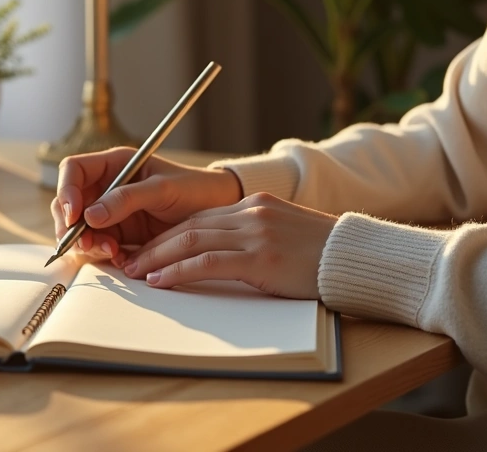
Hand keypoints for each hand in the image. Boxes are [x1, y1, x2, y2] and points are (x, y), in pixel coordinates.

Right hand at [51, 148, 243, 264]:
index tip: (73, 214)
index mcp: (113, 165)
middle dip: (71, 225)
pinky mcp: (120, 236)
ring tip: (109, 250)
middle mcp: (106, 188)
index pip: (73, 170)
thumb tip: (89, 216)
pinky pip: (99, 247)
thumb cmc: (194, 189)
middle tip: (84, 243)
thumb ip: (126, 199)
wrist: (218, 212)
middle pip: (68, 204)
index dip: (67, 191)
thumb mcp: (162, 189)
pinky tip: (121, 257)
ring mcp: (111, 213)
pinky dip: (104, 255)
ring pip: (80, 229)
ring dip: (87, 243)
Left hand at [122, 193, 336, 298]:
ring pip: (190, 241)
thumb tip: (212, 258)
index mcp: (253, 205)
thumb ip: (249, 239)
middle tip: (128, 262)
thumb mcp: (282, 237)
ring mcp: (255, 233)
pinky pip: (207, 262)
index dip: (165, 235)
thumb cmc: (322, 258)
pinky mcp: (261, 257)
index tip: (143, 249)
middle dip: (153, 246)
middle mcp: (250, 213)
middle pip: (187, 226)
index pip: (197, 218)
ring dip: (157, 259)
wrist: (359, 261)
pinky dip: (178, 271)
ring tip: (135, 273)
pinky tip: (160, 281)